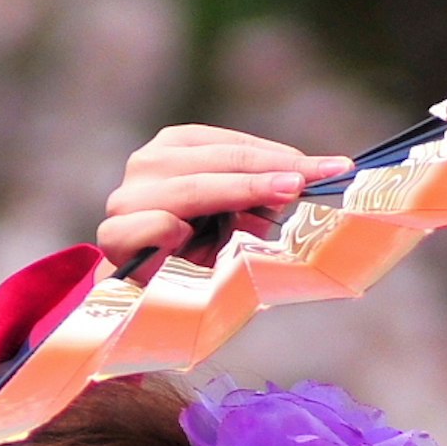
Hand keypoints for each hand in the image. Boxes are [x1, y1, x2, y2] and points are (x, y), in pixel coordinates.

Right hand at [97, 124, 354, 271]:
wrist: (145, 299)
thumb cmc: (197, 255)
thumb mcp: (236, 220)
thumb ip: (260, 200)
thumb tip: (300, 185)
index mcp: (178, 148)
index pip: (236, 146)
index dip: (283, 156)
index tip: (332, 167)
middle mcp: (149, 163)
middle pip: (219, 161)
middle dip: (271, 171)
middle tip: (312, 179)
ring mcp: (127, 196)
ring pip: (191, 188)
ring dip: (240, 192)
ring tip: (285, 193)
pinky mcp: (115, 234)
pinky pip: (156, 225)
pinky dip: (179, 229)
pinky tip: (193, 239)